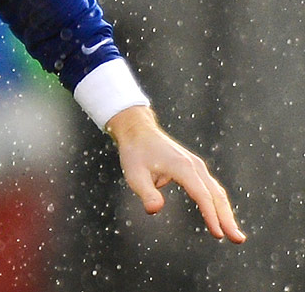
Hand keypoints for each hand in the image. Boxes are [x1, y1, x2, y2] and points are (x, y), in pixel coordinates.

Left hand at [106, 105, 246, 242]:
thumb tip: (154, 210)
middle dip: (227, 219)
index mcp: (183, 167)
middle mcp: (195, 166)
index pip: (202, 195)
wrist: (138, 131)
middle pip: (216, 195)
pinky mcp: (195, 169)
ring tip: (235, 236)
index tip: (218, 235)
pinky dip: (219, 205)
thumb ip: (146, 193)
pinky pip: (211, 189)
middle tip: (238, 240)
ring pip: (217, 193)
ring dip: (227, 214)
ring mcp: (197, 167)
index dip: (211, 216)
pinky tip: (223, 219)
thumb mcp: (134, 174)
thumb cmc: (135, 153)